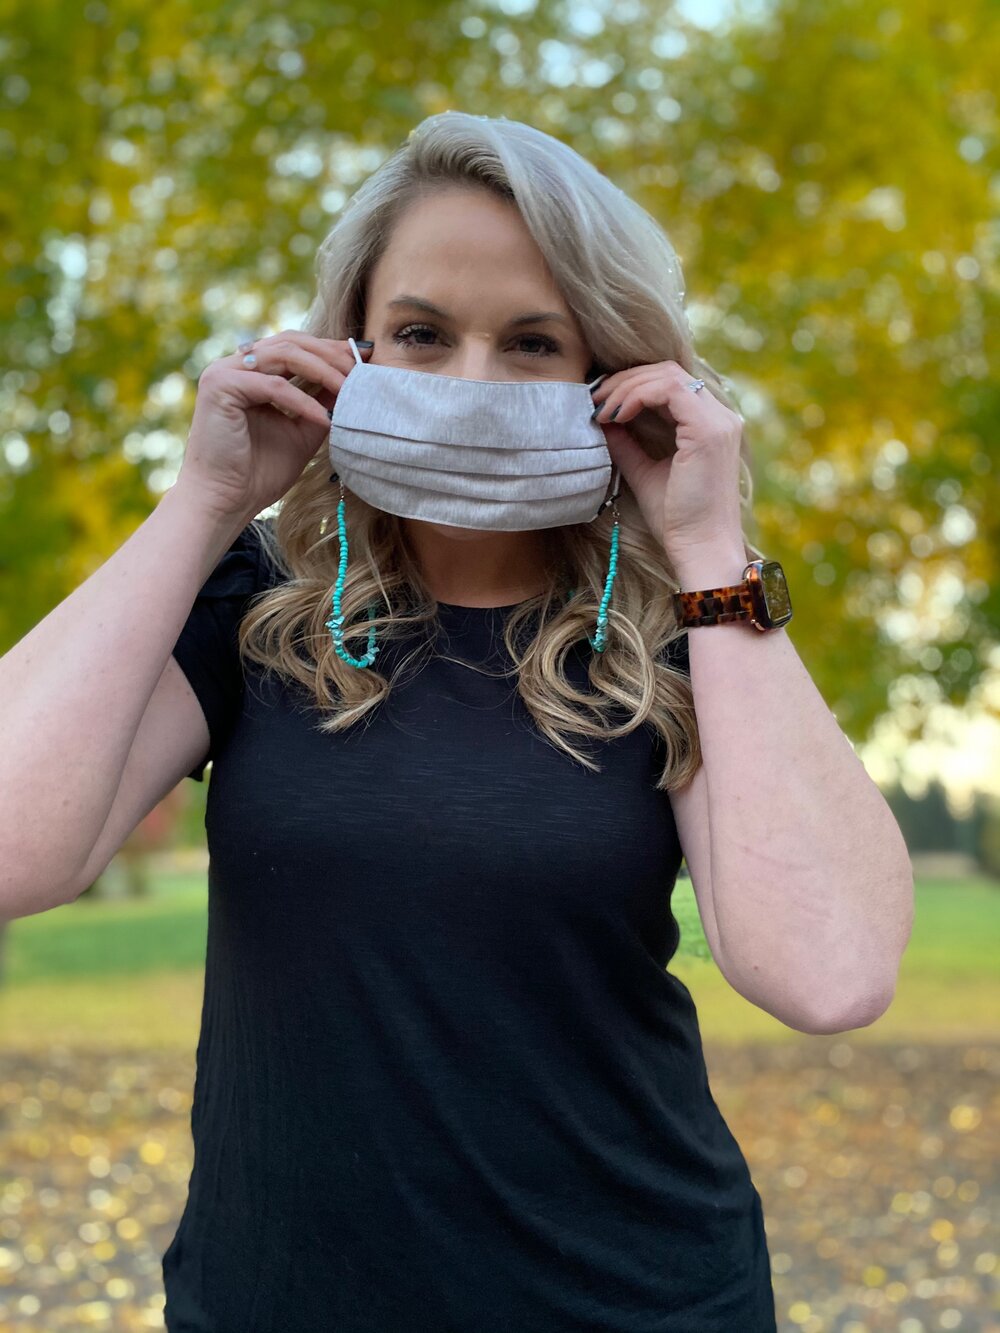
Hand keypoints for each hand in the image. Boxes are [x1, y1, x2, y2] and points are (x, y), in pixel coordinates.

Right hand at [177, 332, 372, 522]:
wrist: (225, 501)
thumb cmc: (258, 473)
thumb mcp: (303, 430)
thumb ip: (323, 403)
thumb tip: (353, 381)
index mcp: (251, 372)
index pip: (294, 346)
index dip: (329, 348)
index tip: (364, 355)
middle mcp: (235, 366)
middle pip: (291, 342)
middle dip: (330, 354)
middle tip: (361, 369)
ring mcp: (224, 372)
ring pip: (284, 355)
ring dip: (323, 371)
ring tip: (350, 388)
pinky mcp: (220, 386)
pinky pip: (274, 385)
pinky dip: (303, 401)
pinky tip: (324, 418)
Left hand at [590, 360, 745, 565]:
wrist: (700, 550)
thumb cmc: (677, 521)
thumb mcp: (645, 474)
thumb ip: (628, 445)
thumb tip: (602, 421)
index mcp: (709, 425)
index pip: (670, 384)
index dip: (632, 385)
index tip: (599, 404)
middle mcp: (720, 417)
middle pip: (668, 372)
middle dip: (625, 380)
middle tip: (593, 398)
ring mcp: (718, 421)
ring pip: (667, 375)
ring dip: (627, 387)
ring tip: (600, 408)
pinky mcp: (708, 430)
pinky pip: (669, 390)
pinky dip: (637, 395)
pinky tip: (615, 415)